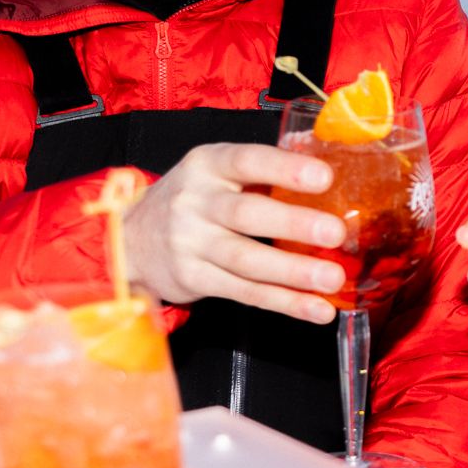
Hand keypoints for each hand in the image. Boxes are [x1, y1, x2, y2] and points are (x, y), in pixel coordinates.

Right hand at [116, 143, 349, 323]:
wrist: (132, 237)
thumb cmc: (194, 198)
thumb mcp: (217, 170)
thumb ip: (265, 166)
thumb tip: (327, 159)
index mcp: (208, 165)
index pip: (247, 161)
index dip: (285, 168)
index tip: (324, 176)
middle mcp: (195, 203)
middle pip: (247, 215)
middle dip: (293, 224)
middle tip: (335, 233)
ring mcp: (191, 245)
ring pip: (246, 260)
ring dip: (293, 272)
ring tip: (333, 278)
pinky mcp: (194, 280)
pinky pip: (245, 292)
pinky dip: (285, 302)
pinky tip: (317, 308)